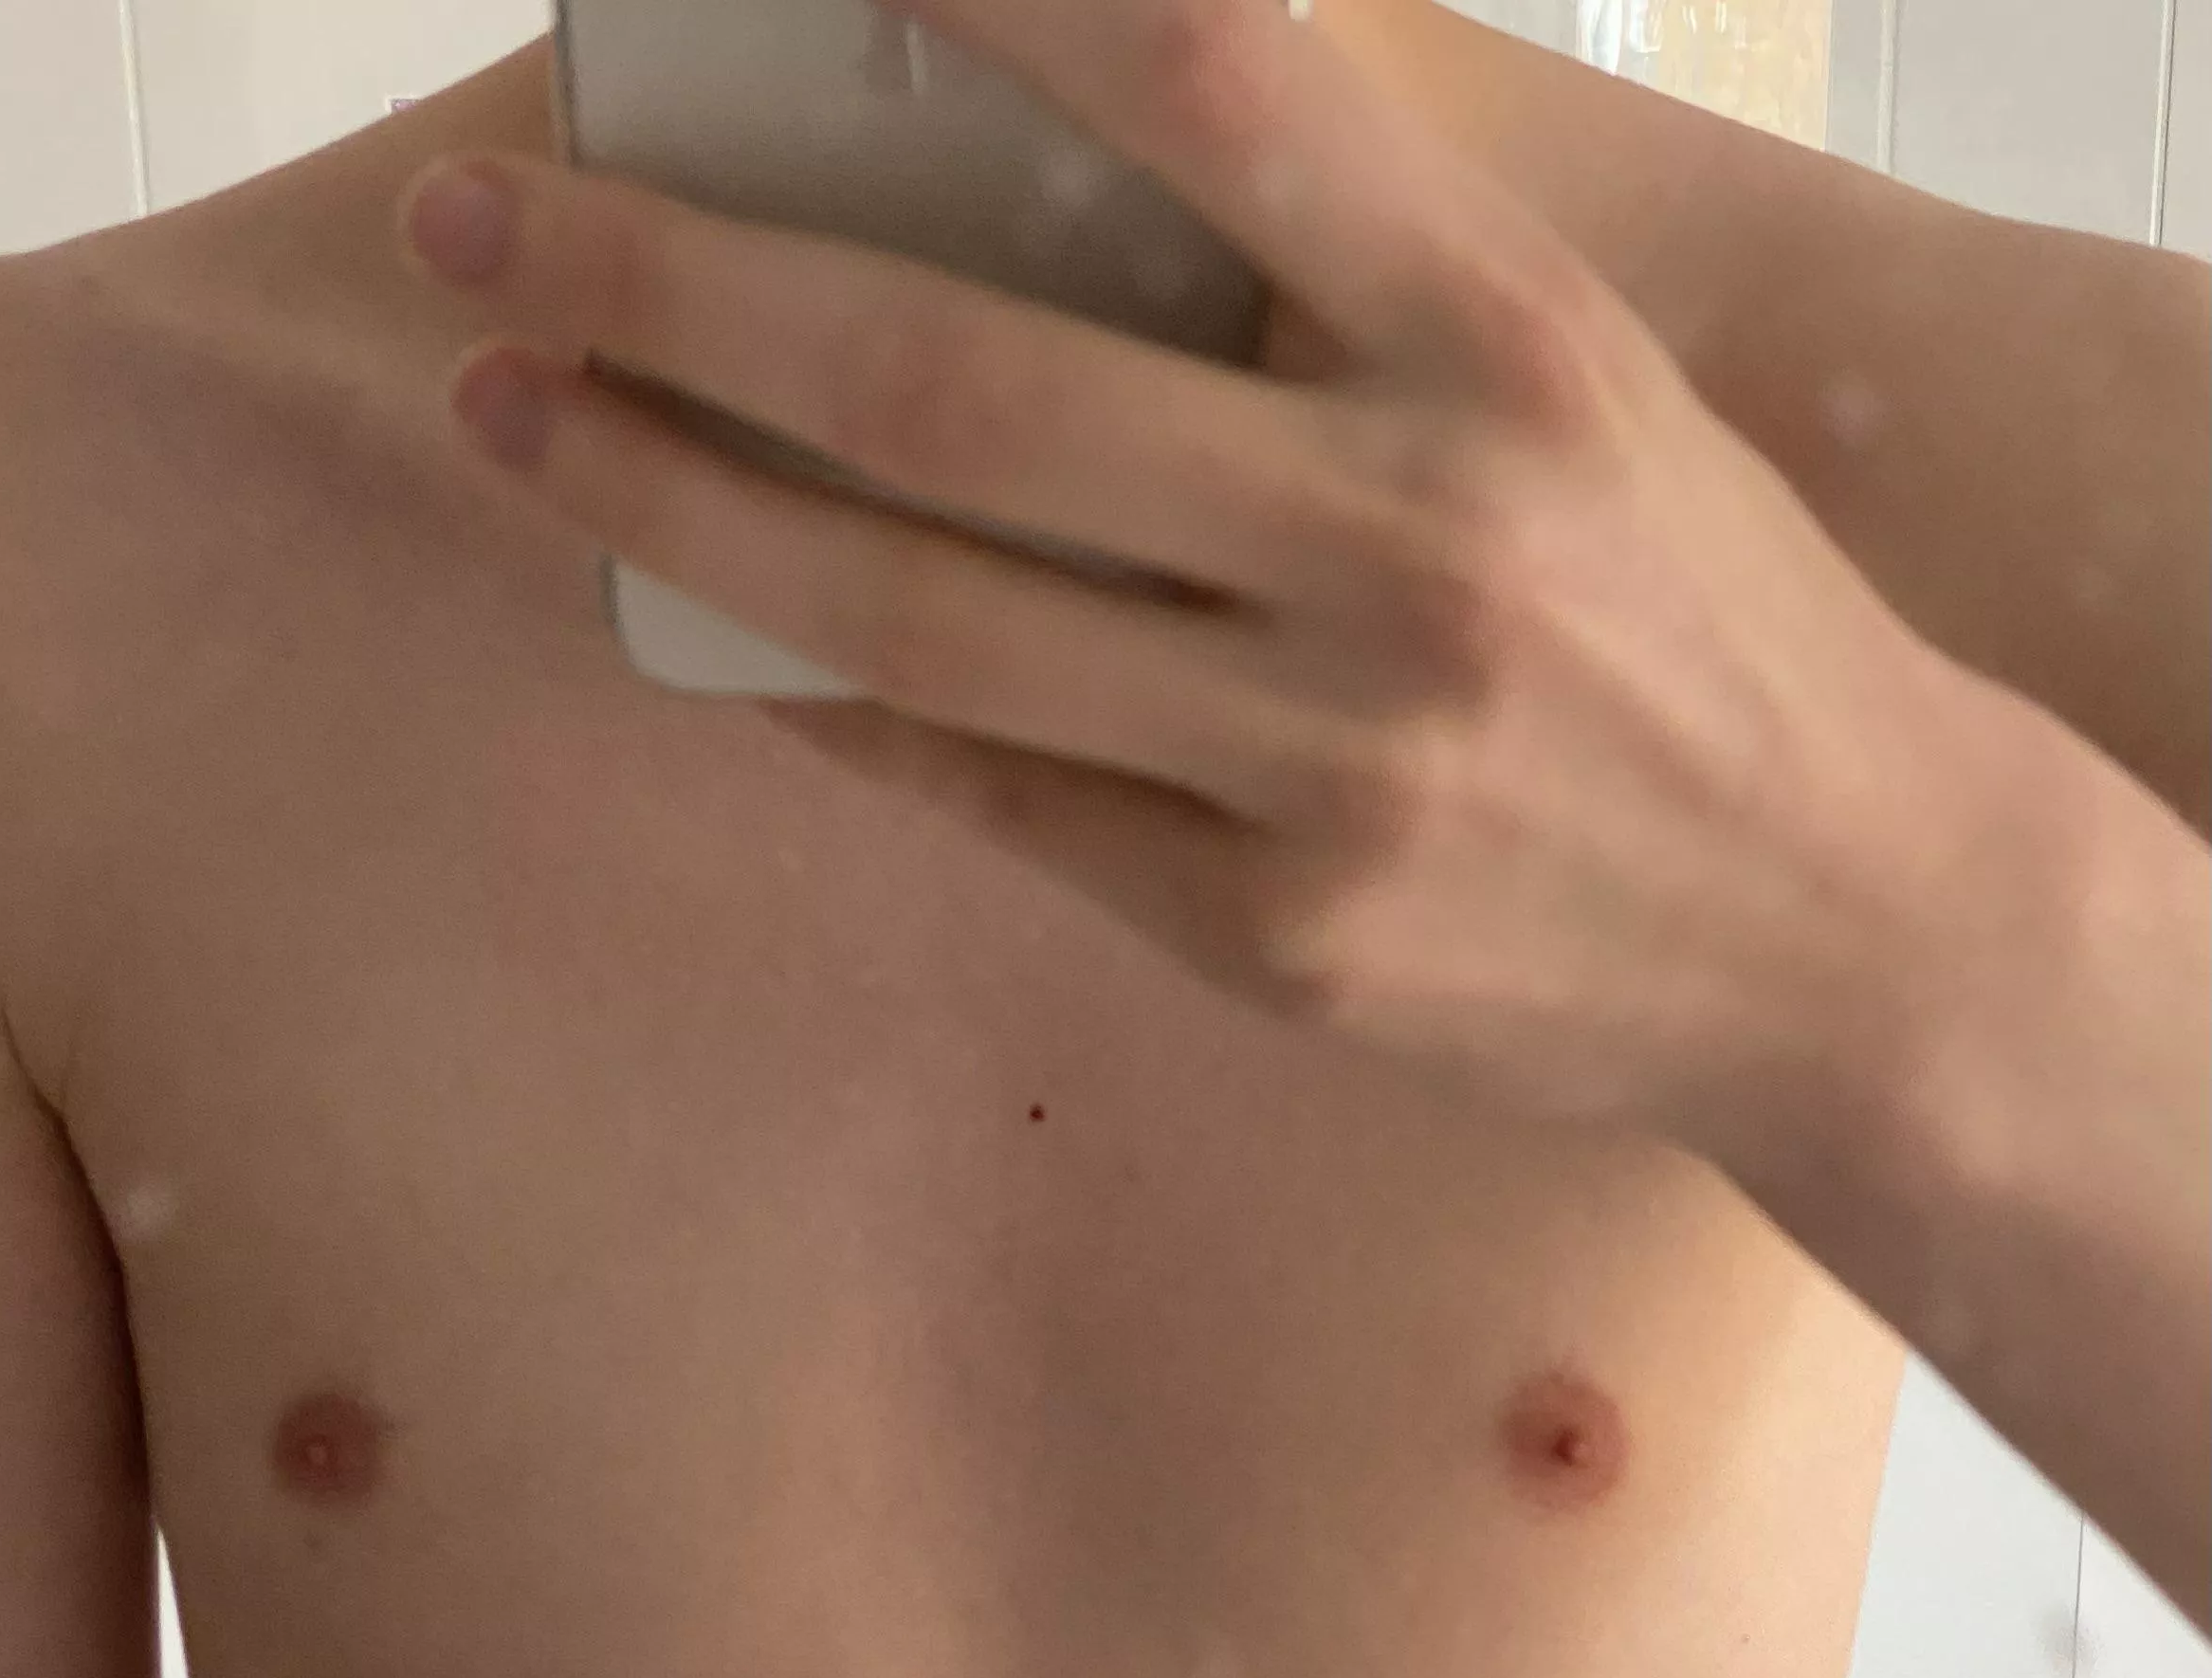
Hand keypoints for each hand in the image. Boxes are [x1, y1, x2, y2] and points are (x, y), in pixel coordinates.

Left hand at [403, 0, 1990, 1178]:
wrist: (1847, 924)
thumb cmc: (1682, 613)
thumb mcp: (1562, 382)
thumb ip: (1332, 279)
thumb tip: (1011, 174)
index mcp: (1501, 349)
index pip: (1217, 92)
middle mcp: (1413, 542)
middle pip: (965, 383)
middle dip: (672, 289)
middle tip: (480, 228)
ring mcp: (1331, 763)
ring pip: (922, 616)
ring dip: (671, 509)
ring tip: (508, 418)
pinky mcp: (1272, 935)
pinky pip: (983, 793)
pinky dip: (814, 696)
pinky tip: (684, 619)